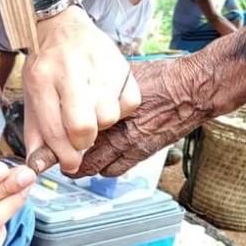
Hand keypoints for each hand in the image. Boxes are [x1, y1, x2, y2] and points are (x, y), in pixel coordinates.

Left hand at [22, 5, 140, 172]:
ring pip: (109, 117)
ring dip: (102, 124)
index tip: (69, 163)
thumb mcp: (31, 94)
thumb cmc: (46, 65)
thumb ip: (36, 131)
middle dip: (82, 142)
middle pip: (83, 127)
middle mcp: (69, 70)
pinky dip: (120, 109)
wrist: (63, 25)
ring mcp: (97, 65)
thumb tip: (38, 165)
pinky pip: (129, 102)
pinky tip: (106, 101)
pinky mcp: (120, 63)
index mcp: (41, 79)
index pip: (54, 130)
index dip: (64, 155)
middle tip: (80, 138)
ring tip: (91, 113)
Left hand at [71, 56, 213, 177]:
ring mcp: (134, 148)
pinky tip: (106, 155)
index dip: (61, 143)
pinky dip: (109, 165)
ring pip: (101, 168)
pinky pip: (120, 167)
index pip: (77, 137)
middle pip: (85, 162)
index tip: (52, 145)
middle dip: (71, 162)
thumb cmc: (162, 78)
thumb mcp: (123, 76)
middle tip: (61, 160)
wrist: (194, 90)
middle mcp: (121, 136)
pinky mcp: (146, 153)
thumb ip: (101, 86)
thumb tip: (80, 87)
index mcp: (112, 114)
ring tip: (81, 158)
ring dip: (90, 166)